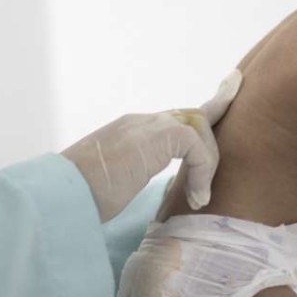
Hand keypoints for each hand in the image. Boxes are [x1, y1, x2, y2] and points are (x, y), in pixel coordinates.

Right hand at [62, 70, 242, 221]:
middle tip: (234, 99)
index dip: (200, 112)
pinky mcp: (155, 137)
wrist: (61, 194)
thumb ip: (135, 175)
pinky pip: (195, 145)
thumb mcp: (114, 183)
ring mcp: (146, 126)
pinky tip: (196, 198)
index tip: (222, 98)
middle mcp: (139, 123)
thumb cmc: (80, 198)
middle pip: (191, 113)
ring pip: (197, 126)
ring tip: (199, 195)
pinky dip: (202, 171)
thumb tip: (157, 190)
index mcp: (129, 132)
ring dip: (207, 161)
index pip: (171, 119)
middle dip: (217, 112)